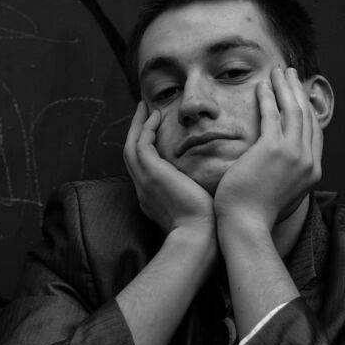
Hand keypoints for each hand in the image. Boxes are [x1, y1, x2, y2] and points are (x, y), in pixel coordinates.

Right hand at [123, 102, 215, 235]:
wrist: (199, 236)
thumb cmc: (206, 228)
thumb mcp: (198, 209)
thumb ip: (197, 196)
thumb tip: (213, 188)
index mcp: (152, 200)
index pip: (143, 171)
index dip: (146, 151)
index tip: (155, 134)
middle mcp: (143, 190)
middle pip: (131, 156)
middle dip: (136, 133)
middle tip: (143, 113)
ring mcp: (144, 182)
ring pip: (131, 147)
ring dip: (137, 125)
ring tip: (145, 107)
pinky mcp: (151, 173)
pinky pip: (141, 144)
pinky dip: (146, 128)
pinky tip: (156, 115)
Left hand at [213, 67, 322, 232]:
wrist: (247, 225)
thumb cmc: (257, 215)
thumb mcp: (283, 195)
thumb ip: (289, 178)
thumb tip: (284, 171)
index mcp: (312, 172)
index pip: (314, 133)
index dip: (308, 110)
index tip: (299, 95)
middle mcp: (308, 160)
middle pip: (306, 116)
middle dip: (298, 91)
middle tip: (290, 74)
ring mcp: (293, 154)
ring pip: (293, 110)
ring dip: (285, 86)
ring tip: (278, 71)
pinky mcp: (272, 149)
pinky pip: (272, 114)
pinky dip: (268, 97)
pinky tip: (262, 85)